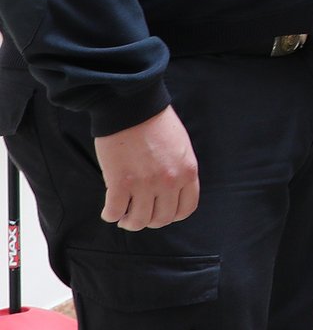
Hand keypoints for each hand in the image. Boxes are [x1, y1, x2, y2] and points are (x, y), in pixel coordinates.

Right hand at [94, 106, 198, 229]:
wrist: (133, 107)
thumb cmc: (155, 123)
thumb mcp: (181, 148)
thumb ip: (179, 170)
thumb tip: (170, 191)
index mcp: (187, 172)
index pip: (186, 209)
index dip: (172, 215)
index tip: (161, 213)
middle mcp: (169, 182)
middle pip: (161, 219)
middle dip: (149, 221)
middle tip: (138, 215)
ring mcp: (145, 184)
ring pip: (138, 221)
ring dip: (129, 222)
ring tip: (123, 217)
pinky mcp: (120, 183)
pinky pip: (114, 211)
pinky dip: (110, 215)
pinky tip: (109, 210)